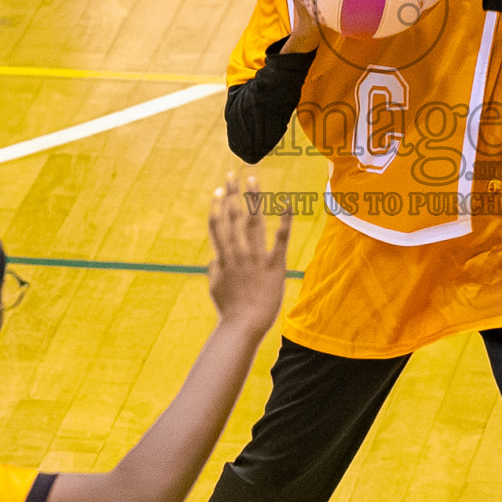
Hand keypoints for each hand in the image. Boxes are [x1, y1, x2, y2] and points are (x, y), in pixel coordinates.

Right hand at [206, 173, 291, 335]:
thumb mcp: (215, 286)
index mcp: (223, 257)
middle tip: (232, 175)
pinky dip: (284, 220)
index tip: (218, 191)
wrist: (244, 326)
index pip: (217, 225)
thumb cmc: (230, 309)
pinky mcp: (275, 266)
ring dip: (252, 199)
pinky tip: (287, 203)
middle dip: (231, 194)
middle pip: (233, 217)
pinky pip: (281, 239)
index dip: (216, 206)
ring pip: (253, 221)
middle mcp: (238, 253)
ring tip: (253, 180)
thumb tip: (214, 255)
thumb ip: (214, 267)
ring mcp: (256, 258)